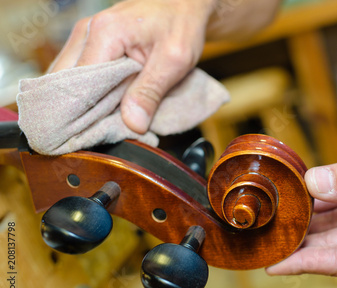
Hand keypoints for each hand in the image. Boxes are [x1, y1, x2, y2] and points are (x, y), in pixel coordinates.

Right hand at [49, 0, 215, 133]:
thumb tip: (133, 124)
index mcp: (105, 33)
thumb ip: (151, 91)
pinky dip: (87, 94)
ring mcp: (85, 37)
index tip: (89, 139)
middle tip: (93, 137)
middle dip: (78, 112)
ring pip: (68, 80)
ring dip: (81, 104)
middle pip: (66, 83)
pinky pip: (78, 74)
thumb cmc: (181, 25)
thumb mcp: (175, 60)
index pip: (79, 84)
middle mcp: (86, 32)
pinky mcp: (90, 44)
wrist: (182, 6)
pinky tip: (100, 109)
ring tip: (97, 126)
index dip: (83, 115)